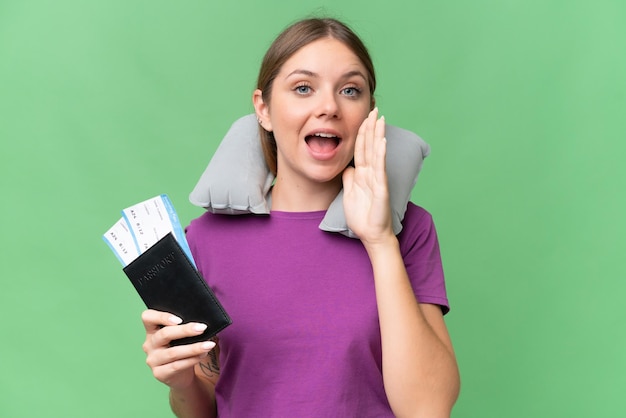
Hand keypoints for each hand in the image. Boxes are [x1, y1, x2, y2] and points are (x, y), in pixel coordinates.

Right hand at [141, 309, 215, 390]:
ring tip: (209, 345)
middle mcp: (149, 344)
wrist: (182, 376)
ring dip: (194, 348)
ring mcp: (153, 360)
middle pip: (164, 334)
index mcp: (152, 330)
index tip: (180, 319)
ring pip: (173, 352)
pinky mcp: (159, 373)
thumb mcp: (180, 337)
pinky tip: (202, 355)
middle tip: (202, 328)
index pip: (148, 317)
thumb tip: (201, 322)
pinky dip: (192, 359)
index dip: (162, 317)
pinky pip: (177, 365)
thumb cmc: (181, 349)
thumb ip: (184, 327)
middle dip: (185, 330)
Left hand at [342, 108, 392, 244]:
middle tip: (374, 108)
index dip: (361, 132)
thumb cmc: (362, 216)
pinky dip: (380, 153)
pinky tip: (381, 140)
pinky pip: (379, 167)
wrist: (371, 234)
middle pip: (370, 145)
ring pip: (376, 152)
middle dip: (371, 127)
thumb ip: (348, 178)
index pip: (361, 148)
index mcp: (362, 173)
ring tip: (379, 118)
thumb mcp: (349, 192)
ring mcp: (377, 179)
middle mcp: (371, 173)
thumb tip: (346, 165)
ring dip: (377, 134)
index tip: (363, 117)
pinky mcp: (381, 187)